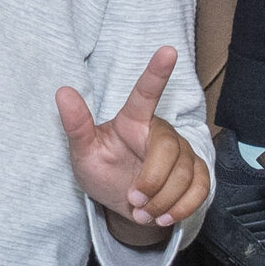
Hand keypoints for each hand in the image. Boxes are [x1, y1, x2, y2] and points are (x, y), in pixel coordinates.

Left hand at [59, 46, 203, 242]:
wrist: (124, 206)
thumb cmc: (102, 171)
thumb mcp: (83, 153)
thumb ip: (76, 125)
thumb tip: (62, 91)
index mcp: (132, 121)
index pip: (145, 93)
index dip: (156, 73)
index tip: (167, 50)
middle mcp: (160, 131)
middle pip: (169, 149)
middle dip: (152, 181)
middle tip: (134, 198)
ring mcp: (182, 151)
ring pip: (185, 173)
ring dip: (163, 200)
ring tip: (142, 210)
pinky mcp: (197, 171)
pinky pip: (201, 186)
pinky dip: (183, 207)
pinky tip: (164, 215)